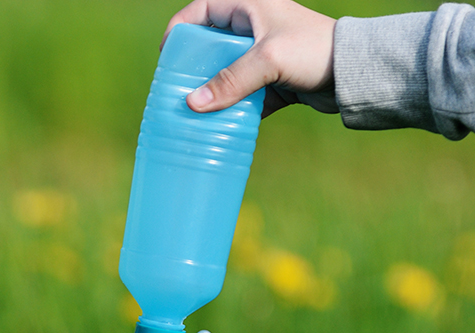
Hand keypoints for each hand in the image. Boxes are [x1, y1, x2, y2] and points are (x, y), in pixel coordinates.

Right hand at [163, 0, 338, 116]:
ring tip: (194, 113)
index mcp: (247, 6)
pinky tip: (220, 127)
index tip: (167, 59)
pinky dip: (231, 110)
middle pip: (207, 47)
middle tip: (176, 91)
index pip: (199, 11)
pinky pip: (242, 96)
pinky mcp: (272, 81)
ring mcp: (262, 56)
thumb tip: (191, 104)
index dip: (178, 33)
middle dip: (191, 71)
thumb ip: (230, 81)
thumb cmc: (315, 50)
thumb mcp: (268, 60)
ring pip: (223, 74)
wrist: (359, 73)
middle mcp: (251, 28)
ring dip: (211, 94)